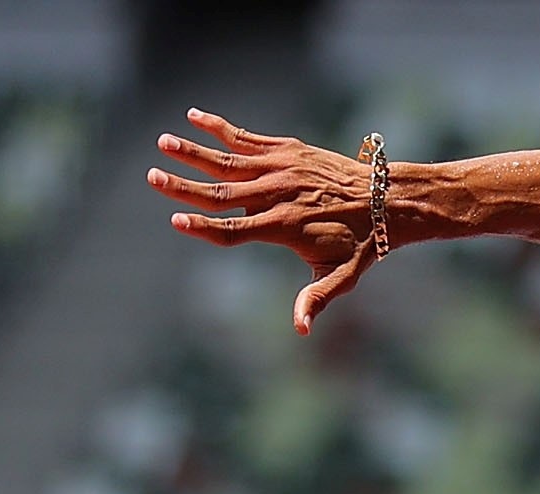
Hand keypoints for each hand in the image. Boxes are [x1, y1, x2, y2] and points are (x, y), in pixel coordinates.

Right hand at [147, 108, 382, 333]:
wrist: (387, 199)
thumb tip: (301, 330)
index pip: (234, 229)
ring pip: (228, 160)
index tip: (176, 221)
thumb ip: (316, 300)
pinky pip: (246, 138)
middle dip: (184, 185)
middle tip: (152, 176)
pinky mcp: (287, 150)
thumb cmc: (361, 244)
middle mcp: (278, 194)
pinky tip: (194, 117)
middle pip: (222, 192)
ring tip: (163, 143)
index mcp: (283, 226)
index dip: (204, 227)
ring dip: (194, 151)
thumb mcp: (341, 278)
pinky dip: (220, 128)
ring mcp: (281, 168)